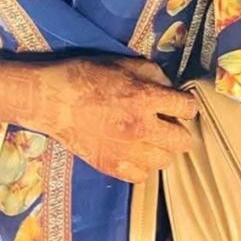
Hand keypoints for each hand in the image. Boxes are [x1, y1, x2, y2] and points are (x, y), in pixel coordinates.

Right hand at [46, 56, 198, 183]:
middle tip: (168, 124)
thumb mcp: (123, 63)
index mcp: (144, 98)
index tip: (180, 104)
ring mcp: (126, 152)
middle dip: (179, 130)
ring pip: (165, 161)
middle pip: (182, 141)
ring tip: (150, 139)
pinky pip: (142, 177)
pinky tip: (135, 153)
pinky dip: (142, 166)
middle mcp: (140, 128)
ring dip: (161, 149)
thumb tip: (170, 88)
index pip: (187, 107)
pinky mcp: (111, 167)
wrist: (53, 100)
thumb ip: (153, 74)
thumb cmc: (87, 75)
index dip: (186, 104)